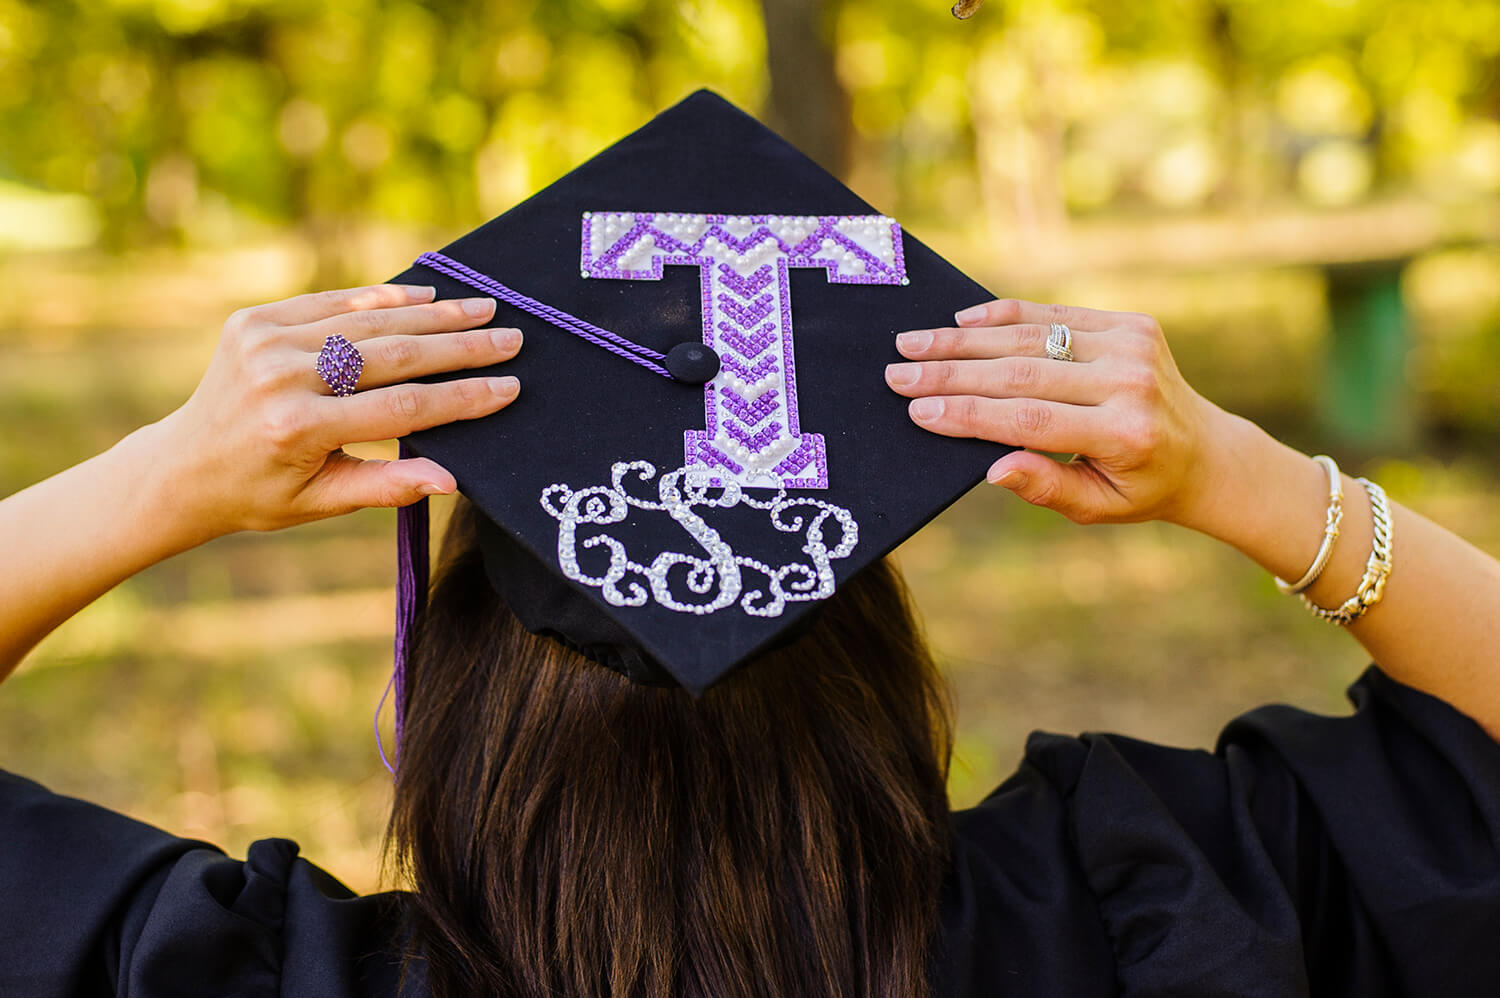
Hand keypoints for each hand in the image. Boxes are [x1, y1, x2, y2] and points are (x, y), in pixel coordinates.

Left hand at [156, 283, 520, 537]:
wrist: (183, 465)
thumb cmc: (261, 493)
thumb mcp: (322, 502)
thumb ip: (387, 486)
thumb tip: (453, 480)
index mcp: (297, 428)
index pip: (401, 408)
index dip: (461, 398)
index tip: (509, 387)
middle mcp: (280, 377)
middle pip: (392, 355)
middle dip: (460, 347)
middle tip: (511, 338)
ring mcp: (265, 341)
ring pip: (367, 321)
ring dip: (431, 314)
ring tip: (480, 309)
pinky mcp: (255, 319)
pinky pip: (332, 302)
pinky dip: (380, 297)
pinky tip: (425, 295)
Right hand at [886, 298, 1223, 526]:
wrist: (1204, 450)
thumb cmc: (1139, 487)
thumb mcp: (1096, 507)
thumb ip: (1046, 488)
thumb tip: (993, 469)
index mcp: (1124, 434)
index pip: (1029, 420)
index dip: (968, 415)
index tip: (918, 411)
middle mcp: (1131, 383)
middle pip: (1022, 373)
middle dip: (951, 374)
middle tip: (897, 375)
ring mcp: (1132, 346)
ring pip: (1031, 338)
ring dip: (964, 339)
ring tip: (913, 343)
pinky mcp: (1129, 323)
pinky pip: (1053, 315)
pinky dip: (1003, 316)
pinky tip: (959, 322)